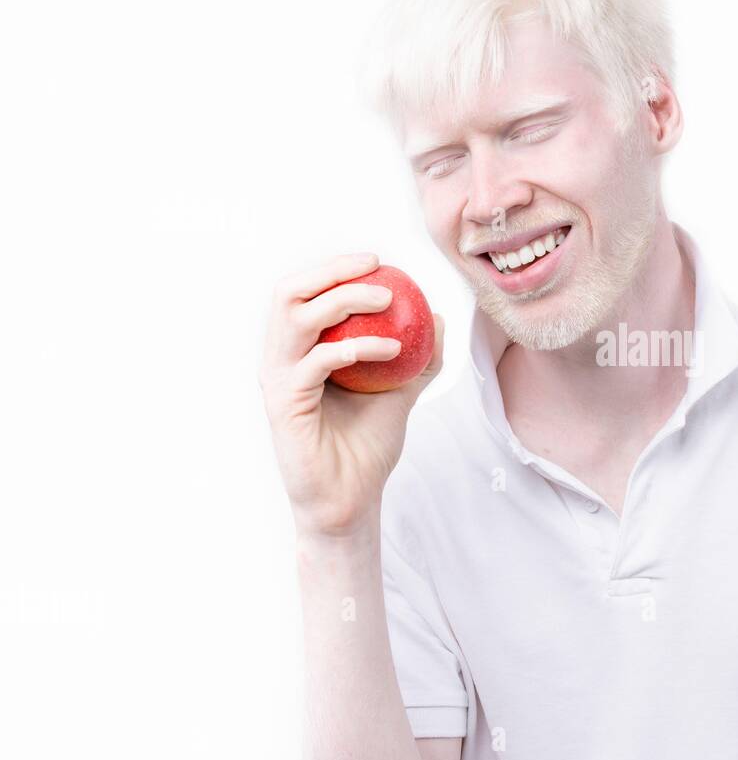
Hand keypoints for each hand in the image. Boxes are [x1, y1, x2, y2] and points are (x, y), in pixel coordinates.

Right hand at [259, 252, 443, 538]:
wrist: (352, 498)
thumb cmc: (368, 446)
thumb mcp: (401, 392)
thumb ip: (418, 357)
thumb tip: (438, 316)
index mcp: (298, 351)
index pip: (303, 292)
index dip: (333, 268)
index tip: (377, 261)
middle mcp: (280, 360)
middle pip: (288, 293)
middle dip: (331, 271)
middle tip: (375, 268)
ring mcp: (277, 381)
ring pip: (296, 318)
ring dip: (344, 300)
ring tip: (388, 301)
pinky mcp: (283, 404)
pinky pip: (317, 361)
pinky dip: (355, 348)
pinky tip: (392, 350)